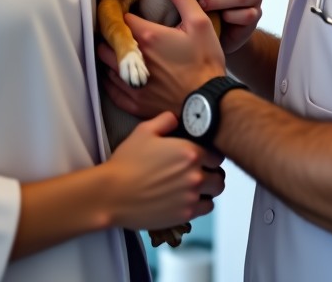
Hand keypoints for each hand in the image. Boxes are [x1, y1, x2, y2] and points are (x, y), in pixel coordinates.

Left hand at [101, 0, 226, 120]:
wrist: (211, 103)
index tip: (130, 12)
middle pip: (106, 41)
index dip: (123, 13)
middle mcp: (133, 59)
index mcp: (147, 36)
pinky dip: (112, 79)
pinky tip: (122, 73)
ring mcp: (132, 84)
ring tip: (123, 51)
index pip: (120, 18)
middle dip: (113, 35)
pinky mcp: (134, 103)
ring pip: (105, 65)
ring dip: (111, 56)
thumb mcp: (199, 22)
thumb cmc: (206, 62)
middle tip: (124, 32)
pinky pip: (110, 89)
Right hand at [104, 111, 224, 231]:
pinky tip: (188, 198)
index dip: (209, 154)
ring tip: (195, 185)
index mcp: (190, 152)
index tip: (201, 155)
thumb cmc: (127, 162)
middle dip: (211, 172)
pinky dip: (201, 203)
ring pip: (215, 192)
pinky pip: (205, 209)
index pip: (217, 154)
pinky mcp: (185, 214)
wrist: (113, 193)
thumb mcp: (144, 130)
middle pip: (219, 175)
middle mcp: (195, 175)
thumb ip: (166, 120)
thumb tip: (177, 118)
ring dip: (208, 188)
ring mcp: (191, 197)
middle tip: (200, 171)